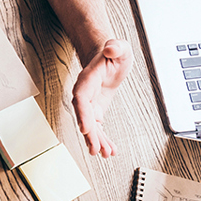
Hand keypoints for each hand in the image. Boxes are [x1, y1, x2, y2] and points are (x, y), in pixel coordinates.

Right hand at [72, 39, 131, 157]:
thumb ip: (116, 47)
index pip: (81, 98)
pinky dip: (102, 139)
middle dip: (89, 134)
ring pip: (90, 126)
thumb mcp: (119, 47)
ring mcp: (89, 103)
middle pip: (84, 116)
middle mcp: (85, 93)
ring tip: (104, 154)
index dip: (82, 114)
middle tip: (96, 149)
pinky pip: (97, 127)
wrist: (109, 58)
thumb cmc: (113, 52)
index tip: (85, 128)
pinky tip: (109, 150)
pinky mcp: (96, 110)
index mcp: (88, 78)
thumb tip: (111, 49)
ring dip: (96, 141)